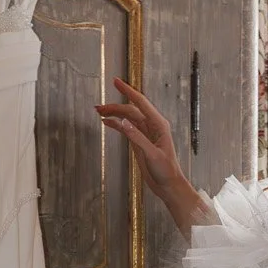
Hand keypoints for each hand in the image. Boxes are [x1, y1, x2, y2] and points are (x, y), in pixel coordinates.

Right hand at [97, 77, 204, 233]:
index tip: (116, 81)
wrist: (168, 185)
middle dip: (115, 106)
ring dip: (114, 114)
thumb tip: (123, 122)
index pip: (140, 102)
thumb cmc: (166, 171)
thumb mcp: (152, 154)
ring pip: (127, 118)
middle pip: (131, 110)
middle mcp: (152, 126)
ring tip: (99, 112)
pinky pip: (126, 128)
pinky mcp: (140, 141)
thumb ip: (137, 138)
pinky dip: (116, 124)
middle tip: (99, 107)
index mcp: (159, 124)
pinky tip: (106, 122)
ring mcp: (146, 133)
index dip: (128, 91)